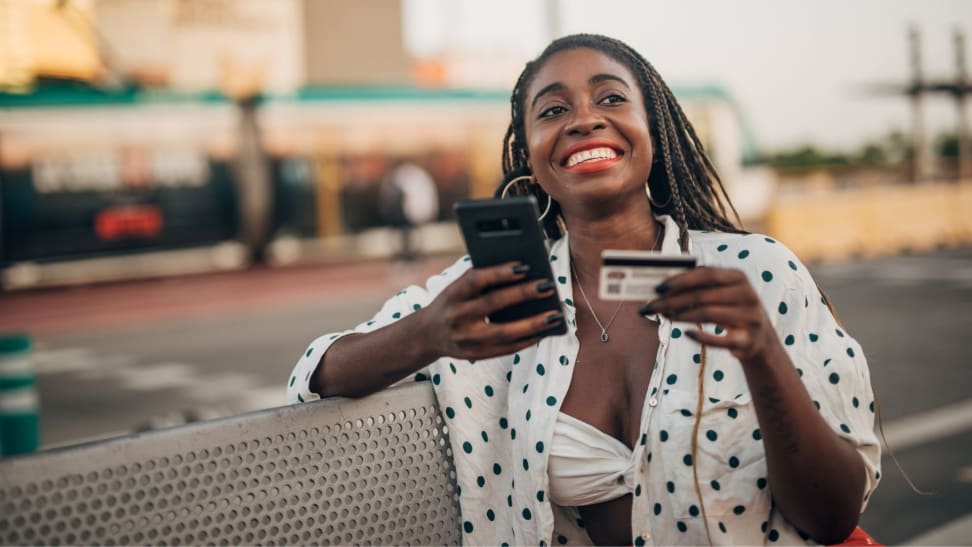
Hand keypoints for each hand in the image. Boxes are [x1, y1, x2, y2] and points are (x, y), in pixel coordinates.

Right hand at [422, 262, 563, 360]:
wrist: (428, 334)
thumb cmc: (452, 303)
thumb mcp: (457, 288)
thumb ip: (482, 280)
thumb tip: (523, 274)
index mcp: (452, 295)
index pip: (476, 280)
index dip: (499, 273)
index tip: (524, 266)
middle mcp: (457, 317)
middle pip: (493, 304)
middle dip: (523, 294)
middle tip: (548, 286)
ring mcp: (466, 340)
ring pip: (504, 333)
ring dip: (533, 324)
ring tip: (555, 315)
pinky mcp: (476, 355)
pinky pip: (507, 349)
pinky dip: (527, 340)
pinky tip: (543, 332)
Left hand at [639, 267, 778, 361]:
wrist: (759, 336)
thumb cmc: (730, 308)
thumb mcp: (721, 291)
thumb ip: (698, 285)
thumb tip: (662, 285)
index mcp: (738, 277)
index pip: (706, 274)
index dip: (680, 280)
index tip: (658, 288)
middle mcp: (747, 294)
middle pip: (702, 296)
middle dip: (673, 301)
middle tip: (652, 307)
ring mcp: (749, 318)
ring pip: (708, 314)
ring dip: (682, 316)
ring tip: (665, 317)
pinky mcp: (747, 340)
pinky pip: (719, 339)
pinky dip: (701, 337)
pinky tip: (686, 334)